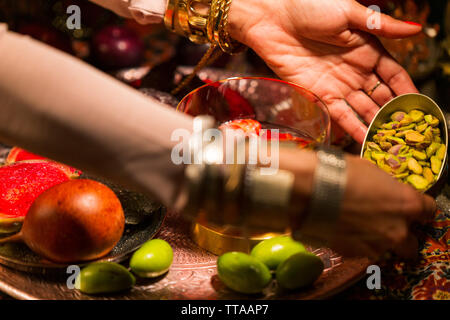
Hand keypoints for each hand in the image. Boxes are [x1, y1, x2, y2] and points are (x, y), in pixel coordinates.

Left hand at [228, 0, 421, 142]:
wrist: (271, 17)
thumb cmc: (308, 5)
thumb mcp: (349, 12)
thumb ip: (381, 25)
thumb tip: (414, 29)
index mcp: (367, 49)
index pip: (394, 76)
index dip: (406, 92)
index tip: (418, 108)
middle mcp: (354, 70)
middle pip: (379, 97)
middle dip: (392, 114)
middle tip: (404, 132)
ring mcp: (336, 84)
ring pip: (361, 110)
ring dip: (374, 126)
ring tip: (387, 143)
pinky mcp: (317, 94)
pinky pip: (338, 115)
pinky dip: (351, 128)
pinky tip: (363, 140)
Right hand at [334, 155, 435, 259]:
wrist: (313, 191)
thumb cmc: (341, 174)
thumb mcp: (370, 172)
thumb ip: (385, 187)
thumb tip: (382, 191)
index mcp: (407, 204)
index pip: (428, 211)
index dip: (417, 209)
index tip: (409, 208)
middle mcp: (398, 229)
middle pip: (412, 244)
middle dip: (400, 235)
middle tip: (384, 224)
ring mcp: (378, 245)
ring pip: (385, 250)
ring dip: (376, 241)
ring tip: (356, 227)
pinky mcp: (356, 254)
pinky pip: (362, 251)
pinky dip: (355, 243)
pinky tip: (341, 229)